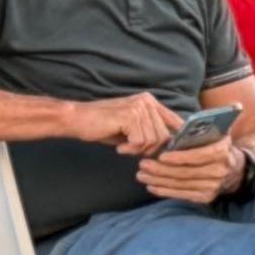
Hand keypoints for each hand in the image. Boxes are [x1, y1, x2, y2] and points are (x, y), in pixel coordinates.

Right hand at [65, 91, 185, 156]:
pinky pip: (140, 142)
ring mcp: (139, 107)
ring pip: (153, 140)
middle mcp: (147, 102)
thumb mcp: (132, 128)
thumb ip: (151, 131)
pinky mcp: (130, 116)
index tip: (172, 153)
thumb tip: (172, 144)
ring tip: (124, 147)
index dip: (177, 140)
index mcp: (150, 102)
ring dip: (138, 150)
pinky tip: (119, 147)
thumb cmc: (103, 126)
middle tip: (133, 150)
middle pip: (165, 135)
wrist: (77, 119)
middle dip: (151, 149)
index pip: (176, 122)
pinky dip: (130, 150)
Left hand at [134, 131, 242, 201]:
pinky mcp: (206, 197)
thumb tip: (176, 129)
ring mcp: (213, 186)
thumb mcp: (214, 134)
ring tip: (142, 175)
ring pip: (181, 184)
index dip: (178, 158)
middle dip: (161, 170)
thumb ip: (199, 131)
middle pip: (185, 172)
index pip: (197, 156)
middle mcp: (219, 171)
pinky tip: (152, 187)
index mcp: (221, 151)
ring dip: (159, 181)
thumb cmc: (216, 146)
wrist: (234, 168)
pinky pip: (183, 195)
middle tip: (143, 165)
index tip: (160, 156)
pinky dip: (165, 191)